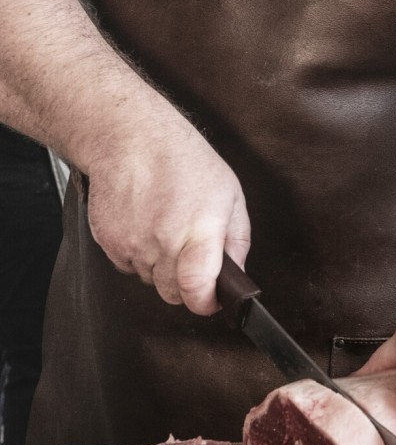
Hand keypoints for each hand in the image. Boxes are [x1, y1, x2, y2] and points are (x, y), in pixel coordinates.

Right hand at [85, 116, 250, 315]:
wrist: (133, 140)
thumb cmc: (185, 161)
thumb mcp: (231, 194)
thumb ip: (237, 239)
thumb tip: (237, 274)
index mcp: (198, 231)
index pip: (196, 289)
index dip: (205, 303)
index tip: (212, 301)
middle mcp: (163, 243)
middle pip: (172, 294)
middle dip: (186, 285)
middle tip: (193, 256)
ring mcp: (132, 245)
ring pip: (150, 280)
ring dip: (162, 267)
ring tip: (168, 228)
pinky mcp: (109, 243)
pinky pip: (128, 266)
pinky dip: (139, 255)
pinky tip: (147, 224)